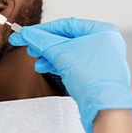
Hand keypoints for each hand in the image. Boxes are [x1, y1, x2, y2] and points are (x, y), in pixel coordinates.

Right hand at [9, 18, 131, 132]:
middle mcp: (103, 42)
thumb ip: (41, 41)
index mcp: (101, 31)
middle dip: (45, 45)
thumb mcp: (61, 53)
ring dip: (49, 56)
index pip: (66, 25)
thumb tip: (26, 33)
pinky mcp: (95, 72)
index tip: (27, 34)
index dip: (43, 30)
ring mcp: (100, 58)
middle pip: (65, 38)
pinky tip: (44, 67)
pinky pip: (72, 63)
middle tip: (29, 47)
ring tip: (36, 61)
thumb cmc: (93, 77)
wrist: (104, 107)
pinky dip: (57, 64)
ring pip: (67, 52)